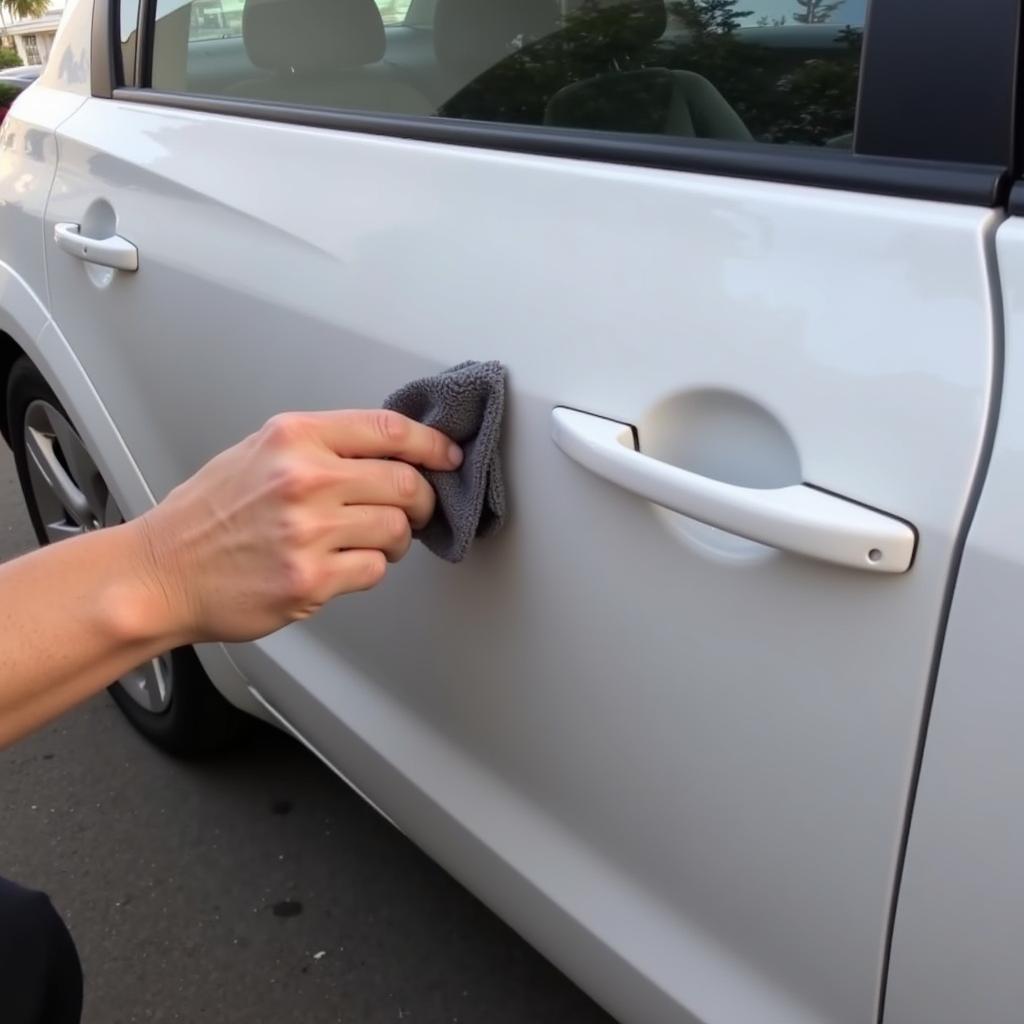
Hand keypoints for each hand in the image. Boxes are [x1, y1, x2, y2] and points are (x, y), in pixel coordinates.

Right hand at [129, 410, 461, 643]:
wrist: (161, 572)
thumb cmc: (207, 516)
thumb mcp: (257, 453)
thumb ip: (321, 447)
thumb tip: (389, 453)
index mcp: (293, 437)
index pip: (389, 430)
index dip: (432, 444)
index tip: (448, 456)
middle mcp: (304, 479)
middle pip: (406, 483)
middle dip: (422, 500)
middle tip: (415, 510)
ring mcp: (308, 531)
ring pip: (397, 529)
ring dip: (396, 538)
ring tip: (370, 541)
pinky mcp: (311, 579)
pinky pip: (375, 569)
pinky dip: (370, 568)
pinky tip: (342, 564)